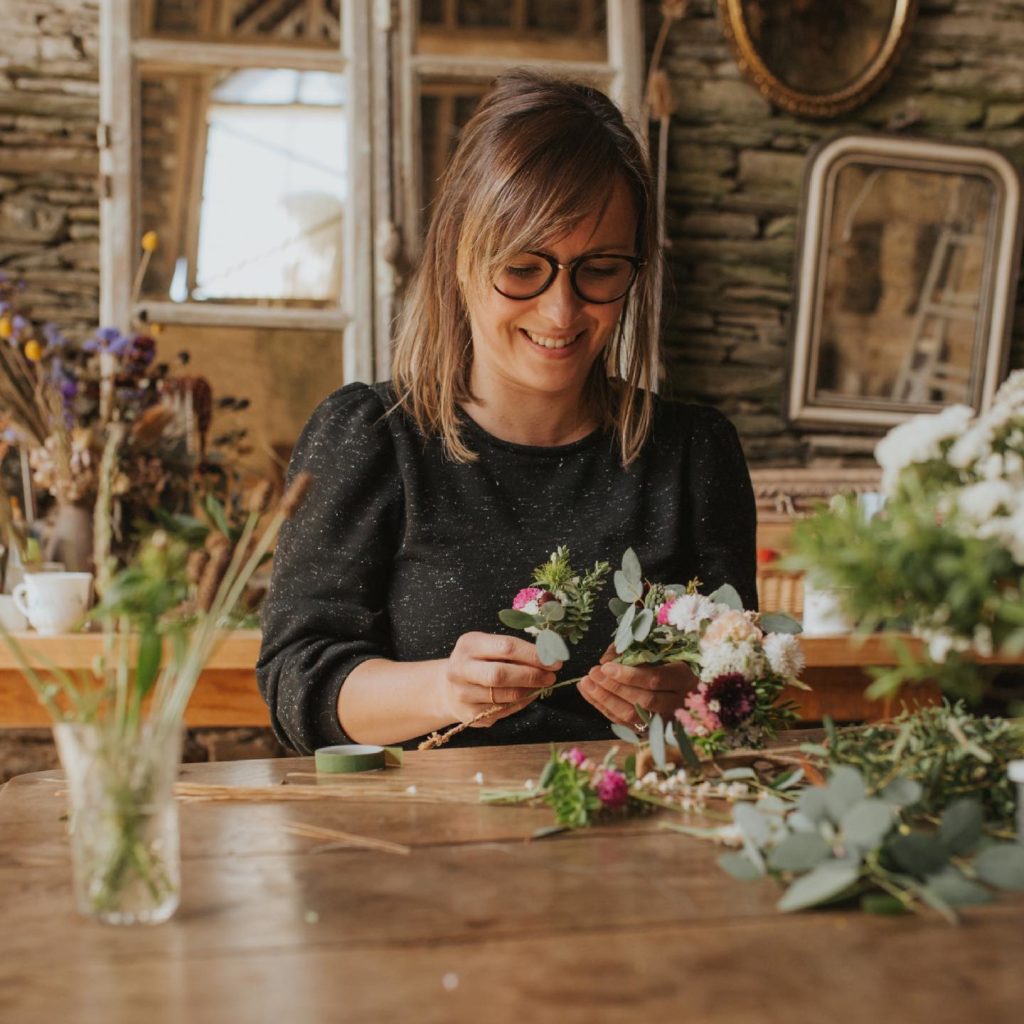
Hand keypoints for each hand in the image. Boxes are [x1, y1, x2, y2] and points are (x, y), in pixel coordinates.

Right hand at [438, 632, 559, 726]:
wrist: (449, 687)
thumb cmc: (479, 662)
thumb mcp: (489, 647)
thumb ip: (514, 651)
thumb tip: (549, 655)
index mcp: (469, 644)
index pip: (506, 647)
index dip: (533, 655)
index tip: (554, 660)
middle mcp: (460, 669)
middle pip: (501, 674)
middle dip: (531, 675)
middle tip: (551, 676)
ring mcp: (463, 694)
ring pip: (503, 695)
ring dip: (528, 691)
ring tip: (541, 684)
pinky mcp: (469, 715)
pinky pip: (503, 710)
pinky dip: (520, 703)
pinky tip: (527, 695)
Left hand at [579, 645, 695, 728]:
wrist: (687, 684)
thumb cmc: (669, 658)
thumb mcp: (657, 647)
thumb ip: (633, 650)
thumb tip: (607, 661)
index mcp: (684, 678)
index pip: (655, 680)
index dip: (629, 675)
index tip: (605, 666)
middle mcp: (678, 702)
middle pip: (644, 700)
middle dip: (613, 687)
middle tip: (592, 673)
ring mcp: (666, 719)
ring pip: (633, 716)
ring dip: (605, 700)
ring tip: (586, 683)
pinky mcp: (652, 729)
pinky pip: (626, 723)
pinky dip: (604, 709)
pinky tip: (589, 693)